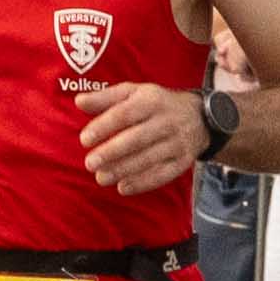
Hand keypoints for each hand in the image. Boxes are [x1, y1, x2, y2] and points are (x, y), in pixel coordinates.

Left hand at [70, 83, 208, 195]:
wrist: (200, 117)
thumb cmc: (155, 104)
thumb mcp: (133, 92)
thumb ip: (105, 98)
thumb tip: (79, 101)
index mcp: (151, 100)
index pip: (125, 113)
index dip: (104, 127)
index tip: (84, 140)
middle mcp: (167, 121)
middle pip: (137, 138)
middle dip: (112, 152)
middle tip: (89, 163)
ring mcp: (177, 142)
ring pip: (149, 158)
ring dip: (123, 170)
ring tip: (100, 177)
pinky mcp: (183, 161)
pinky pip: (163, 174)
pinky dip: (142, 183)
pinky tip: (122, 188)